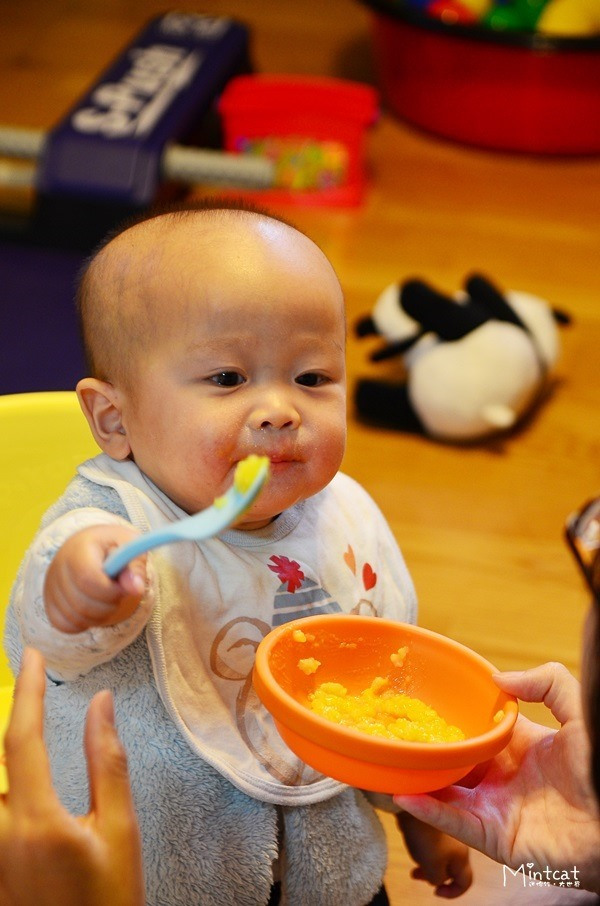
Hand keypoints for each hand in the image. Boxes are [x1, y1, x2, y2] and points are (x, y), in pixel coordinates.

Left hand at [0, 647, 144, 905]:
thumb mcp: (119, 832)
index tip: (32, 655)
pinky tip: (20, 790)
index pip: (22, 738)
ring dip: (11, 761)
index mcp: (35, 820)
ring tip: (33, 743)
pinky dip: (8, 793)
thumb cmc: (108, 902)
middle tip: (25, 684)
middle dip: (12, 724)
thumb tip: (102, 704)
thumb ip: (108, 763)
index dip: (27, 690)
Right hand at [44, 525, 146, 632]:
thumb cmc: (113, 546)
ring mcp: (50, 587)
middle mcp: (58, 567)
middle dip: (109, 605)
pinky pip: (64, 625)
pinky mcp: (49, 603)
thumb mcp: (129, 547)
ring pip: (75, 618)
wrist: (88, 546)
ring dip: (100, 616)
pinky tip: (94, 608)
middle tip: (117, 592)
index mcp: (79, 549)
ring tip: (107, 598)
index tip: (123, 587)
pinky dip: (83, 623)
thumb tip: (135, 589)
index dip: (110, 590)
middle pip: (82, 604)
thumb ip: (135, 567)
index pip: (87, 579)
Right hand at [394, 662, 599, 893]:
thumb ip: (547, 683)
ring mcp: (496, 807)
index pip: (475, 730)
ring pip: (446, 791)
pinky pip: (456, 822)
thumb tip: (499, 678)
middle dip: (427, 749)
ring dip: (418, 779)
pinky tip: (404, 796)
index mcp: (519, 747)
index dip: (453, 718)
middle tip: (394, 732)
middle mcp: (502, 776)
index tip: (423, 702)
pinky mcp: (495, 836)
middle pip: (455, 761)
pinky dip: (429, 810)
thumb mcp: (578, 712)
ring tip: (388, 763)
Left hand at [398, 812, 471, 897]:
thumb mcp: (432, 865)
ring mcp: (448, 829)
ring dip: (426, 858)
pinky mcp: (435, 818)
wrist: (412, 800)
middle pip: (450, 866)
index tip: (436, 891)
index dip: (453, 891)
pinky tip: (410, 837)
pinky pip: (432, 837)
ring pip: (440, 852)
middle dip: (434, 873)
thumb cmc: (424, 834)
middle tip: (417, 873)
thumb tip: (437, 880)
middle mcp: (459, 842)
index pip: (464, 881)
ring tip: (412, 854)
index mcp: (462, 856)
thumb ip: (437, 878)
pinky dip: (423, 843)